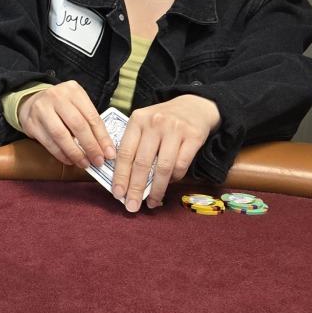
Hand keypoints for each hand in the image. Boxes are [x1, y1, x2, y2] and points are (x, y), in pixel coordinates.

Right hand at [16, 81, 113, 168]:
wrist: (31, 103)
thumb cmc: (61, 107)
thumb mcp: (76, 105)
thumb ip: (89, 121)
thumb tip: (105, 148)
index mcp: (73, 90)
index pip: (91, 116)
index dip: (102, 137)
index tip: (109, 153)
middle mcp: (56, 96)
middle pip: (77, 125)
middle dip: (90, 146)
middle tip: (98, 161)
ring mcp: (41, 109)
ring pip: (61, 135)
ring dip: (75, 153)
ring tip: (84, 164)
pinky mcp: (31, 123)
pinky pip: (48, 142)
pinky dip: (61, 154)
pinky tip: (70, 160)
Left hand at [111, 94, 220, 211]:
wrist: (194, 105)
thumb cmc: (164, 120)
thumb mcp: (145, 124)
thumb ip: (135, 145)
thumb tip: (126, 180)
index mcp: (137, 120)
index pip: (125, 152)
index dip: (120, 176)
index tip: (117, 194)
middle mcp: (154, 123)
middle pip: (142, 162)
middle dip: (136, 188)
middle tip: (132, 206)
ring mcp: (175, 129)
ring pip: (162, 167)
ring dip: (156, 189)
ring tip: (152, 202)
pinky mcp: (193, 136)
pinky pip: (181, 165)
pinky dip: (174, 178)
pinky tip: (169, 184)